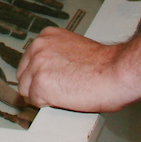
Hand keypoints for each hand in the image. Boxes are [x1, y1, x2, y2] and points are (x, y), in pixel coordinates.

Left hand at [17, 26, 140, 112]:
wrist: (116, 71)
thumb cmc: (105, 64)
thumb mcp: (74, 49)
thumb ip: (56, 56)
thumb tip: (49, 71)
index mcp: (46, 36)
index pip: (29, 62)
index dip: (41, 75)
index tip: (54, 80)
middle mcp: (38, 47)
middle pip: (24, 77)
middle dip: (38, 86)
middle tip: (62, 89)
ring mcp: (37, 65)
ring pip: (27, 91)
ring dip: (44, 96)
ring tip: (67, 93)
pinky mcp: (40, 84)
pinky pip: (36, 103)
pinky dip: (50, 105)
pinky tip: (67, 98)